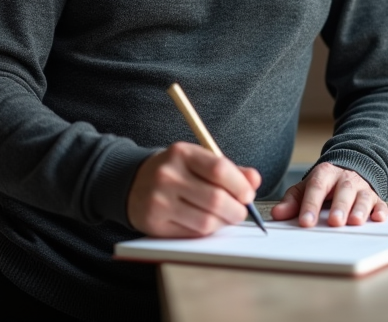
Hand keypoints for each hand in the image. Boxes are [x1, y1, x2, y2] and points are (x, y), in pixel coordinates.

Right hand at [127, 142, 261, 237]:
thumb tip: (254, 180)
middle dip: (236, 210)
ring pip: (206, 221)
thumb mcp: (198, 161)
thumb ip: (229, 169)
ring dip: (223, 223)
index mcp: (181, 153)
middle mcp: (168, 175)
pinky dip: (206, 232)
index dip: (240, 185)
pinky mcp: (154, 223)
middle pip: (216, 199)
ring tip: (223, 217)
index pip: (219, 169)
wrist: (133, 184)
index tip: (248, 194)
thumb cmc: (175, 172)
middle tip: (240, 211)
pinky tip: (204, 222)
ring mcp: (159, 201)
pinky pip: (192, 234)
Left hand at [270, 162, 387, 226]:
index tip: (305, 222)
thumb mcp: (306, 188)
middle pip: (343, 191)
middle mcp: (345, 179)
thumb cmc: (325, 183)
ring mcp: (362, 188)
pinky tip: (378, 218)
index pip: (317, 188)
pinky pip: (380, 204)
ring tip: (355, 222)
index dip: (310, 205)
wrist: (350, 167)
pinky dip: (380, 211)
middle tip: (334, 222)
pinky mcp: (376, 198)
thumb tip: (277, 215)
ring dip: (360, 209)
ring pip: (363, 197)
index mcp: (325, 174)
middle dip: (339, 207)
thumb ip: (292, 201)